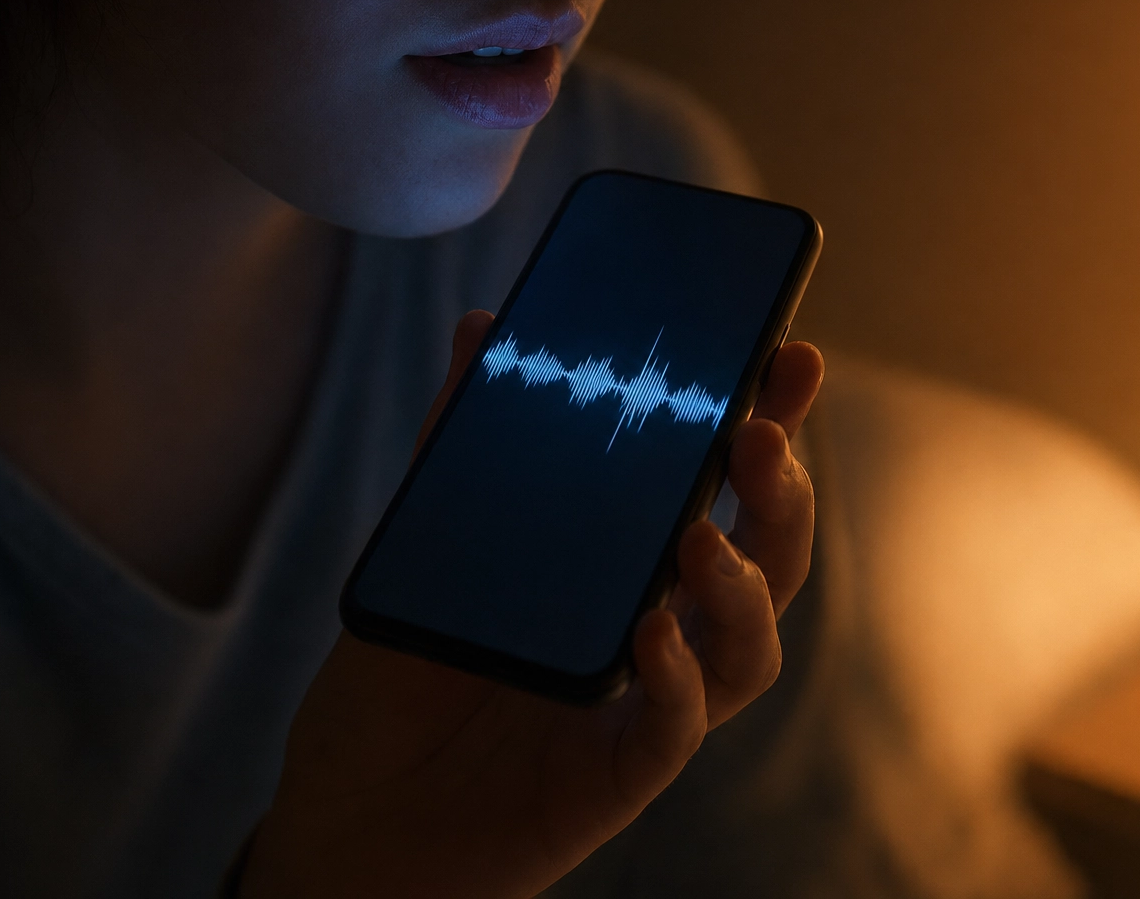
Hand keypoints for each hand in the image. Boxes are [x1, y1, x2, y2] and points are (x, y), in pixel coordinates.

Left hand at [240, 311, 821, 898]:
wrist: (347, 814)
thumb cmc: (400, 679)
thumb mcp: (425, 546)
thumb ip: (457, 441)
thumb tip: (480, 326)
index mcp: (626, 568)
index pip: (720, 489)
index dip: (770, 424)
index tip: (792, 355)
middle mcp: (657, 630)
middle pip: (764, 561)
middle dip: (782, 494)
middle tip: (761, 436)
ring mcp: (642, 705)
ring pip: (747, 651)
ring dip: (745, 589)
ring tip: (702, 540)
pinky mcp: (614, 775)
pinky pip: (670, 731)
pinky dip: (676, 683)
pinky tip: (652, 637)